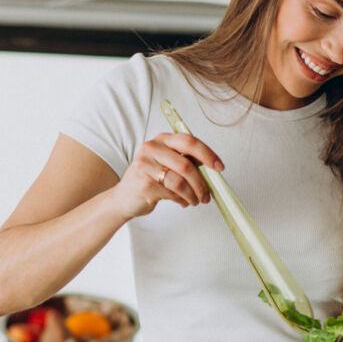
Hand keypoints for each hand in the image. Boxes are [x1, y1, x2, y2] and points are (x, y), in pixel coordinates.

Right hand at [109, 132, 223, 218]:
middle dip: (202, 183)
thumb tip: (212, 169)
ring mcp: (145, 165)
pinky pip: (172, 194)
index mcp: (161, 139)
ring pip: (180, 182)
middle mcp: (151, 148)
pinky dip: (182, 200)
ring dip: (193, 195)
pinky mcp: (144, 184)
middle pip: (187, 165)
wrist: (124, 198)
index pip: (189, 142)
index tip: (219, 167)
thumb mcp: (166, 163)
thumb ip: (186, 161)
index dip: (208, 154)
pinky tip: (182, 202)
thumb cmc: (149, 180)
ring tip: (195, 200)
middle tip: (207, 195)